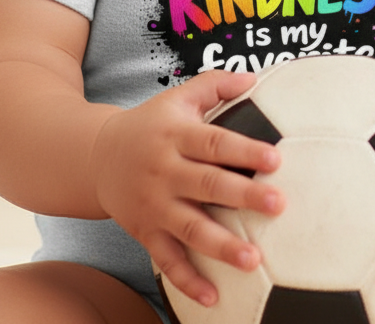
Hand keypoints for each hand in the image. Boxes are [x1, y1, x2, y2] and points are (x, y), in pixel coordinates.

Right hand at [91, 71, 284, 306]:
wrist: (96, 156)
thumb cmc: (151, 124)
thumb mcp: (178, 98)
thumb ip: (215, 85)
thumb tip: (254, 77)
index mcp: (176, 136)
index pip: (214, 142)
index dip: (244, 150)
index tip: (275, 159)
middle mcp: (165, 171)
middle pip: (207, 185)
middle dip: (243, 196)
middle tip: (278, 204)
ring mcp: (154, 205)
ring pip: (189, 229)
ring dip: (221, 246)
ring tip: (254, 259)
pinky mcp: (145, 232)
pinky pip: (166, 261)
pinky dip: (187, 281)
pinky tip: (213, 297)